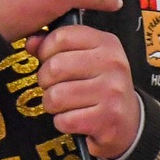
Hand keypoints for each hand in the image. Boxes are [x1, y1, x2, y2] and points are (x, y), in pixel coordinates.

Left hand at [29, 24, 141, 158]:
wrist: (128, 122)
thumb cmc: (100, 88)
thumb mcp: (84, 61)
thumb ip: (55, 48)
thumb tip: (31, 42)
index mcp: (107, 43)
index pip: (62, 36)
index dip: (45, 51)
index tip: (50, 61)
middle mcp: (113, 64)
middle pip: (55, 67)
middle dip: (46, 82)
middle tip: (56, 87)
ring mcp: (112, 92)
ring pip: (56, 96)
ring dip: (53, 105)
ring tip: (65, 105)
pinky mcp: (108, 119)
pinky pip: (64, 120)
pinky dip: (63, 123)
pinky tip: (75, 120)